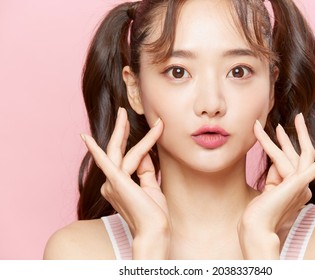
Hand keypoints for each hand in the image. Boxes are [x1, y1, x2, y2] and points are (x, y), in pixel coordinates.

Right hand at [81, 108, 169, 258]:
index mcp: (118, 185)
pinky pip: (105, 162)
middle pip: (115, 151)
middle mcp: (110, 183)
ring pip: (121, 152)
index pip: (128, 160)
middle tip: (122, 112)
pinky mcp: (116, 182)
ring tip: (123, 113)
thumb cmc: (154, 213)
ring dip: (124, 131)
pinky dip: (95, 149)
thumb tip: (144, 155)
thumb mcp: (150, 187)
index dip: (142, 146)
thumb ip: (145, 170)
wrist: (154, 230)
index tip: (153, 132)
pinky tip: (85, 138)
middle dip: (120, 130)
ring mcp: (112, 183)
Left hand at [238, 113, 314, 258]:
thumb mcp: (270, 190)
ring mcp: (303, 185)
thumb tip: (276, 162)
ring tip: (295, 118)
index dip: (281, 148)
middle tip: (298, 117)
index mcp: (297, 190)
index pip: (293, 163)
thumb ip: (276, 176)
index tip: (272, 134)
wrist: (257, 226)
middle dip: (301, 134)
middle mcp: (303, 187)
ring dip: (296, 135)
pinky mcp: (299, 183)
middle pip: (304, 155)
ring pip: (300, 154)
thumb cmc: (259, 212)